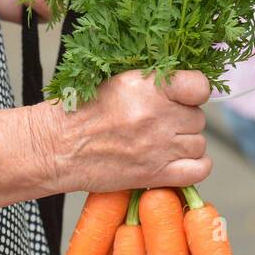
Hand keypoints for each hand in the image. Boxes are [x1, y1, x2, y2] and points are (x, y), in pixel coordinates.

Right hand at [31, 70, 212, 193]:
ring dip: (185, 145)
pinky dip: (195, 167)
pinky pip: (199, 170)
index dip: (195, 92)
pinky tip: (179, 163)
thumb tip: (187, 86)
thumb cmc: (81, 113)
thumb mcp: (116, 81)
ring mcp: (158, 146)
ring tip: (160, 144)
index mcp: (147, 86)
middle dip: (182, 121)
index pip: (199, 86)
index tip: (185, 97)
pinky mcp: (155, 174)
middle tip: (159, 125)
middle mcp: (156, 115)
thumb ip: (153, 82)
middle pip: (197, 118)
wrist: (55, 147)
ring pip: (198, 144)